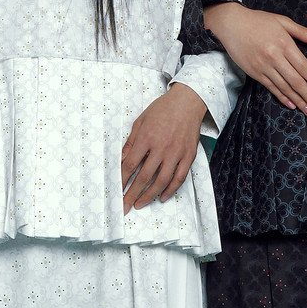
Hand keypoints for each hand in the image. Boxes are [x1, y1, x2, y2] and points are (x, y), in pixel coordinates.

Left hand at [120, 84, 207, 211]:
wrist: (188, 101)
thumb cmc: (163, 109)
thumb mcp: (141, 120)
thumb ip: (131, 141)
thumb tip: (121, 159)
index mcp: (147, 137)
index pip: (130, 164)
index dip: (122, 180)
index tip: (117, 190)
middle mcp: (162, 147)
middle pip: (144, 177)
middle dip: (132, 194)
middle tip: (125, 206)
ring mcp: (177, 152)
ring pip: (162, 180)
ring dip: (150, 195)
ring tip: (140, 204)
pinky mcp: (189, 155)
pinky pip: (180, 177)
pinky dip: (171, 189)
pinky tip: (162, 196)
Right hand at [202, 4, 306, 114]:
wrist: (231, 24)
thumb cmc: (257, 20)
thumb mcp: (282, 21)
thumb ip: (302, 32)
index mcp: (284, 44)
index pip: (304, 67)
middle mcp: (275, 57)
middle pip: (296, 81)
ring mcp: (263, 66)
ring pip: (284, 87)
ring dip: (298, 101)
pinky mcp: (254, 72)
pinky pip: (271, 87)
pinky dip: (282, 97)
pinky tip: (292, 105)